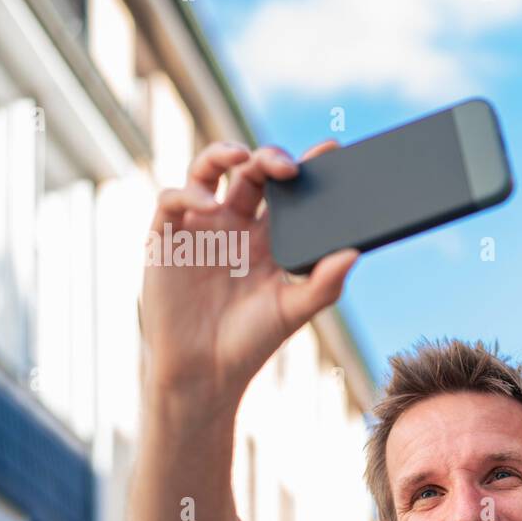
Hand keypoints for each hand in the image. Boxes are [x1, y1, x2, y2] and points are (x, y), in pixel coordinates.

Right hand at [139, 139, 357, 411]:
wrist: (205, 371)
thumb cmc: (252, 341)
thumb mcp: (294, 310)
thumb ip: (325, 283)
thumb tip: (354, 252)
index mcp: (270, 236)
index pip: (290, 191)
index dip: (307, 166)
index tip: (332, 150)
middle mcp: (236, 223)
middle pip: (252, 171)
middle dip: (270, 158)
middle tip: (289, 166)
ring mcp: (201, 226)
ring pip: (208, 170)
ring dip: (224, 154)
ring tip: (242, 158)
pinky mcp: (167, 236)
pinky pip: (172, 198)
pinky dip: (189, 192)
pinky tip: (209, 204)